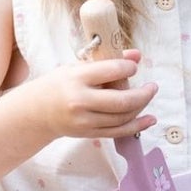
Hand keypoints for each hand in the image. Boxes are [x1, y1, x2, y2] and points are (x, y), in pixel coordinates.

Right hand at [32, 51, 157, 139]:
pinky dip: (137, 126)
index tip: (134, 66)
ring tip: (149, 96)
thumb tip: (137, 56)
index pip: (110, 70)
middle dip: (143, 94)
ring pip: (122, 117)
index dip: (128, 67)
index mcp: (76, 78)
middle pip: (121, 100)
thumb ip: (107, 62)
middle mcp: (80, 101)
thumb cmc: (59, 85)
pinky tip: (149, 120)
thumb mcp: (77, 68)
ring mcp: (85, 120)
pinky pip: (118, 132)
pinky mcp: (89, 134)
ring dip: (141, 107)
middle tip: (152, 86)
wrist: (37, 112)